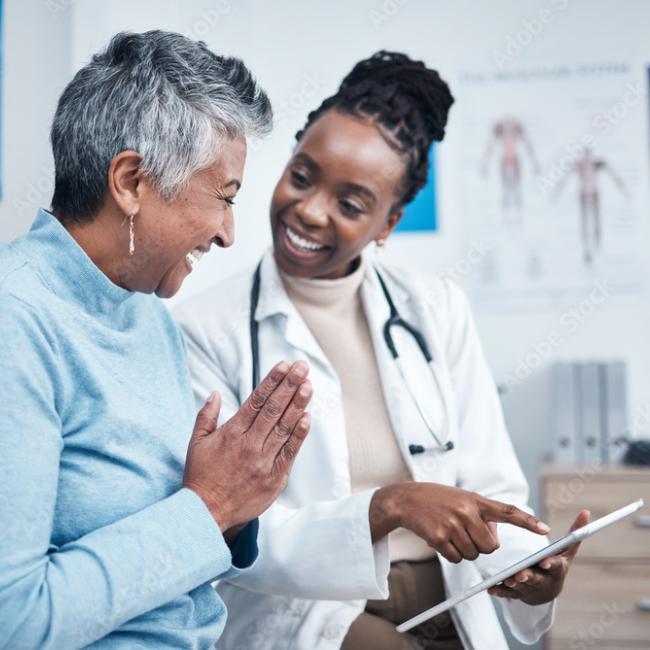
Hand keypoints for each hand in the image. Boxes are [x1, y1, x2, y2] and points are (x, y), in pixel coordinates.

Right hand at [183, 360, 311, 532]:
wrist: (205, 514)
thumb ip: (206, 416)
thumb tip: (216, 393)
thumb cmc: (200, 477)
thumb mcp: (196, 443)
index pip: (256, 400)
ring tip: (308, 386)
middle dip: (289, 385)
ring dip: (298, 405)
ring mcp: (263, 461)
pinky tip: (307, 418)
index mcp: (231, 433)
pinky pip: (289, 453)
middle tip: (302, 367)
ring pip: (284, 428)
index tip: (284, 365)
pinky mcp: (274, 478)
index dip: (272, 381)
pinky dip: (299, 435)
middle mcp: (249, 444)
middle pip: (274, 409)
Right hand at [370, 483, 550, 563]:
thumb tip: (494, 540)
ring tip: (450, 532)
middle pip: (490, 546)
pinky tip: (441, 539)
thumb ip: (480, 515)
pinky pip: (457, 558)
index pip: (507, 511)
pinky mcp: (440, 538)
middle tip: (466, 533)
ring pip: (473, 555)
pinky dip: (451, 554)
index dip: (527, 521)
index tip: (545, 529)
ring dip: (464, 550)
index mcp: (475, 500)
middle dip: (482, 546)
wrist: (405, 499)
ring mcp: (453, 525)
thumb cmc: (436, 499)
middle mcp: (466, 512)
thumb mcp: (462, 499)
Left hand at [488, 510, 589, 604]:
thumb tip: (586, 512)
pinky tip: (491, 589)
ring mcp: (532, 589)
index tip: (544, 561)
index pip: (556, 566)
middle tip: (520, 574)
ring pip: (522, 587)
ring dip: (514, 584)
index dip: (550, 564)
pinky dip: (500, 591)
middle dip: (529, 576)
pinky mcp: (518, 594)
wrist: (549, 589)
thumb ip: (575, 532)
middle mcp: (545, 581)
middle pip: (537, 579)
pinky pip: (509, 594)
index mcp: (557, 569)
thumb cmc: (557, 563)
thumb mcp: (567, 550)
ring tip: (507, 579)